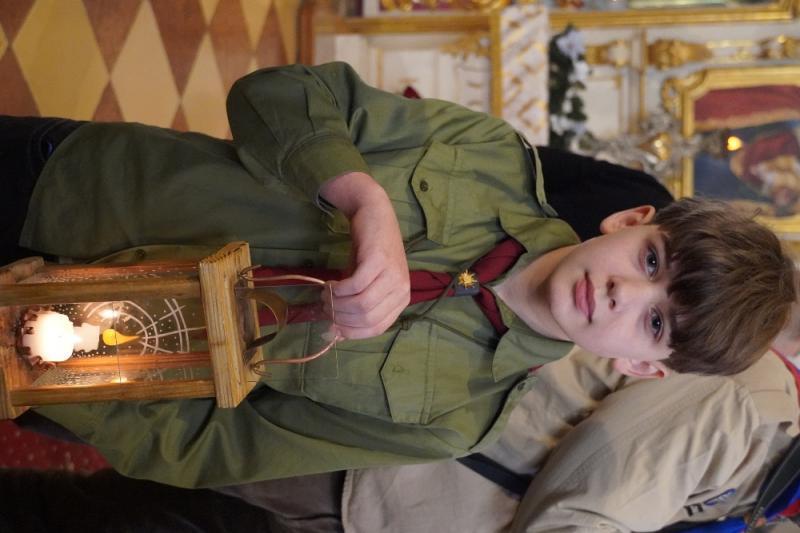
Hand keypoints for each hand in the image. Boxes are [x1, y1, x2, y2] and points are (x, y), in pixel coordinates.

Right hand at [320, 172, 409, 338]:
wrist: (373, 213)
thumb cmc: (369, 251)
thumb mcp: (365, 284)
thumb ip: (355, 308)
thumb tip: (334, 334)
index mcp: (401, 299)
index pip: (376, 329)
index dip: (351, 331)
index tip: (331, 325)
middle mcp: (402, 289)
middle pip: (367, 319)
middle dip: (340, 317)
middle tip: (325, 306)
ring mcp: (392, 275)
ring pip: (361, 305)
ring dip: (337, 303)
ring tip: (325, 294)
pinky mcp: (378, 261)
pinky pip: (354, 286)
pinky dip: (338, 289)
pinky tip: (330, 283)